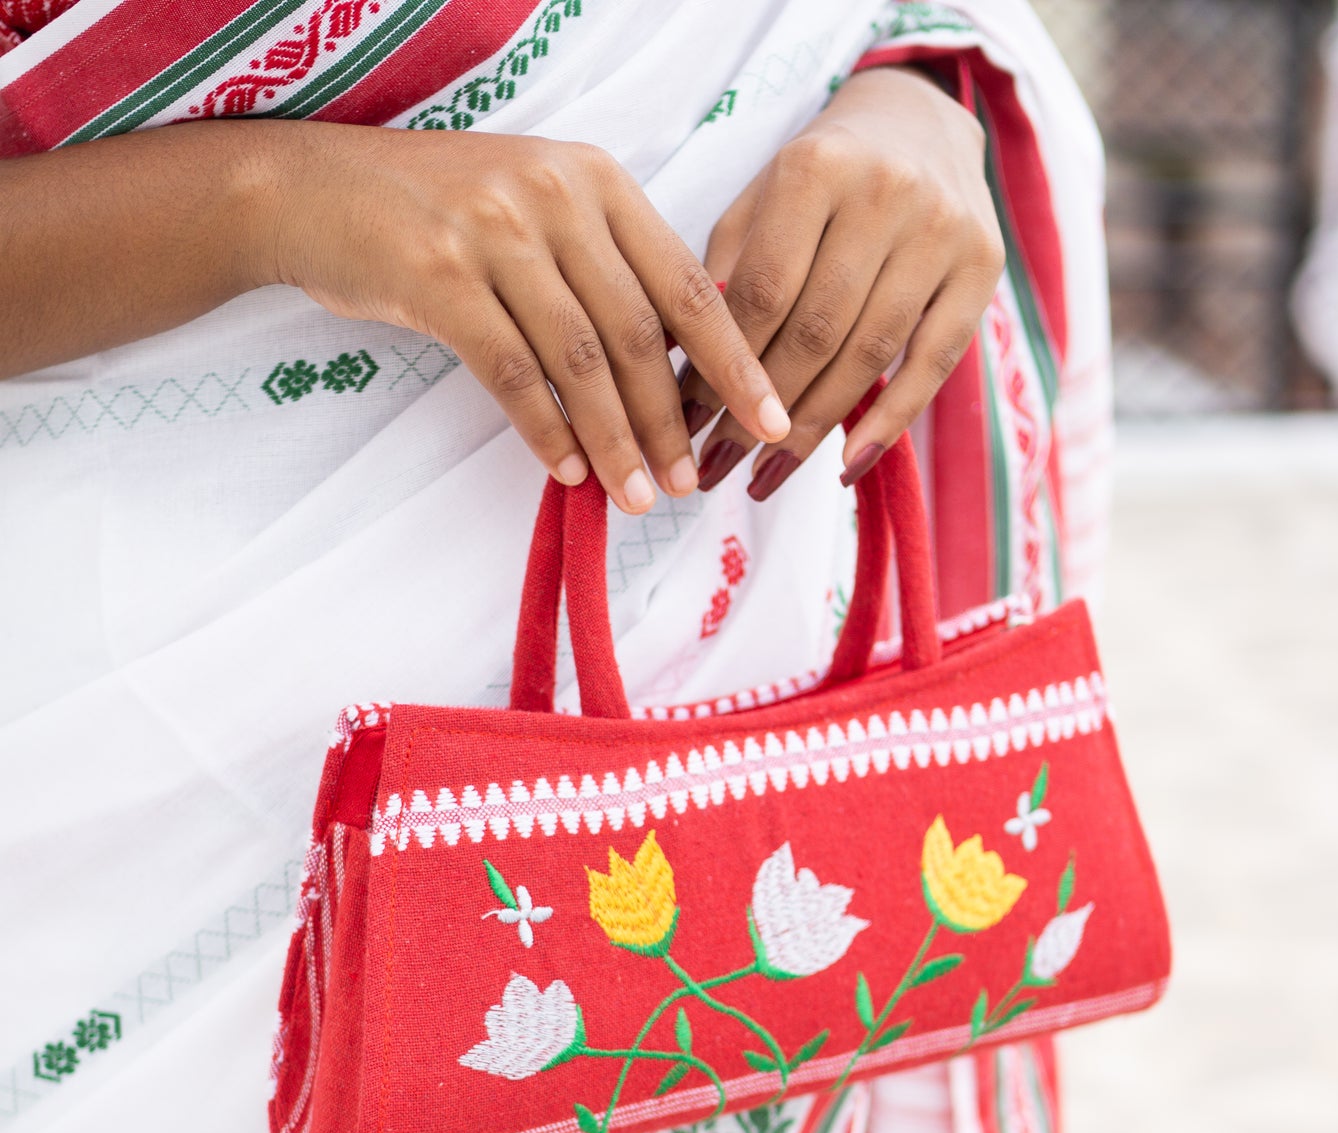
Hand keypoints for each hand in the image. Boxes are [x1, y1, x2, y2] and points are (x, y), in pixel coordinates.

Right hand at [262, 124, 790, 511]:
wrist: (314, 190)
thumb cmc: (440, 214)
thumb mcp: (539, 211)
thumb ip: (607, 270)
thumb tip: (679, 369)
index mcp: (596, 180)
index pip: (688, 283)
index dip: (735, 361)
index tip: (772, 420)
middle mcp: (554, 196)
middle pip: (638, 332)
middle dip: (672, 420)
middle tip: (691, 482)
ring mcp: (494, 232)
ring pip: (581, 359)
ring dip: (616, 440)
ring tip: (637, 497)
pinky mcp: (438, 276)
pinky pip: (511, 372)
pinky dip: (545, 429)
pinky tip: (568, 470)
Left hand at [678, 64, 1005, 498]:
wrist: (919, 120)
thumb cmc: (819, 180)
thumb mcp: (759, 203)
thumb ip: (725, 277)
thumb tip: (684, 378)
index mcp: (816, 168)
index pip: (761, 294)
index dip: (722, 367)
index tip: (687, 425)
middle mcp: (886, 193)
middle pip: (815, 331)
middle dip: (761, 409)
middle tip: (719, 464)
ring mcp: (942, 230)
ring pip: (867, 356)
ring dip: (811, 430)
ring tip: (766, 476)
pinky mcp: (983, 267)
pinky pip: (933, 365)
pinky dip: (887, 424)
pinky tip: (845, 467)